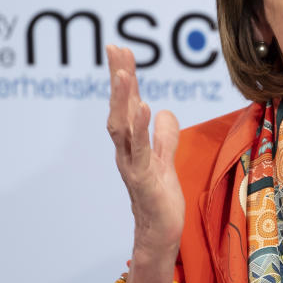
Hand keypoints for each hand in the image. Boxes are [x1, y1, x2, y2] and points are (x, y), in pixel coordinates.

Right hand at [106, 45, 184, 265]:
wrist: (160, 234)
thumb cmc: (161, 199)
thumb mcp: (166, 160)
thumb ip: (165, 136)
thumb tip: (165, 111)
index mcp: (132, 144)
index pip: (127, 104)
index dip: (123, 77)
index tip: (120, 49)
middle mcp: (126, 151)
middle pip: (119, 108)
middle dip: (118, 78)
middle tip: (116, 49)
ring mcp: (132, 164)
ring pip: (123, 127)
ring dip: (123, 99)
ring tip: (124, 73)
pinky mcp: (144, 179)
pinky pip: (141, 150)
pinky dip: (141, 129)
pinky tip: (144, 108)